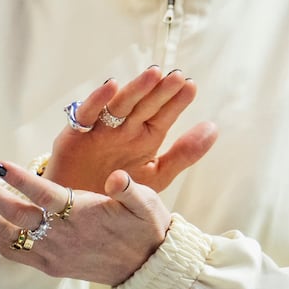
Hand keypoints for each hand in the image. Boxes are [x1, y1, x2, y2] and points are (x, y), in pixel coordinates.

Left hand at [0, 162, 169, 286]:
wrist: (145, 266)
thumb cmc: (145, 227)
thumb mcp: (148, 202)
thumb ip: (130, 189)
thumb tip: (117, 177)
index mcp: (83, 214)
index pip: (43, 194)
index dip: (19, 179)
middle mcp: (62, 235)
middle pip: (15, 213)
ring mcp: (52, 252)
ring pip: (7, 234)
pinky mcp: (48, 265)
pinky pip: (12, 252)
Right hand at [45, 66, 217, 192]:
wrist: (80, 214)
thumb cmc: (120, 192)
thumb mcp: (157, 176)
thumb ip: (184, 153)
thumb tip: (214, 128)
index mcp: (146, 136)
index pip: (165, 114)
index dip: (177, 101)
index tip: (191, 86)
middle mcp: (125, 128)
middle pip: (145, 105)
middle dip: (160, 91)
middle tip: (176, 76)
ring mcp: (101, 129)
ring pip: (120, 105)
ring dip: (135, 89)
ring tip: (153, 74)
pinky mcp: (75, 135)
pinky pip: (86, 115)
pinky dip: (97, 100)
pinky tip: (111, 86)